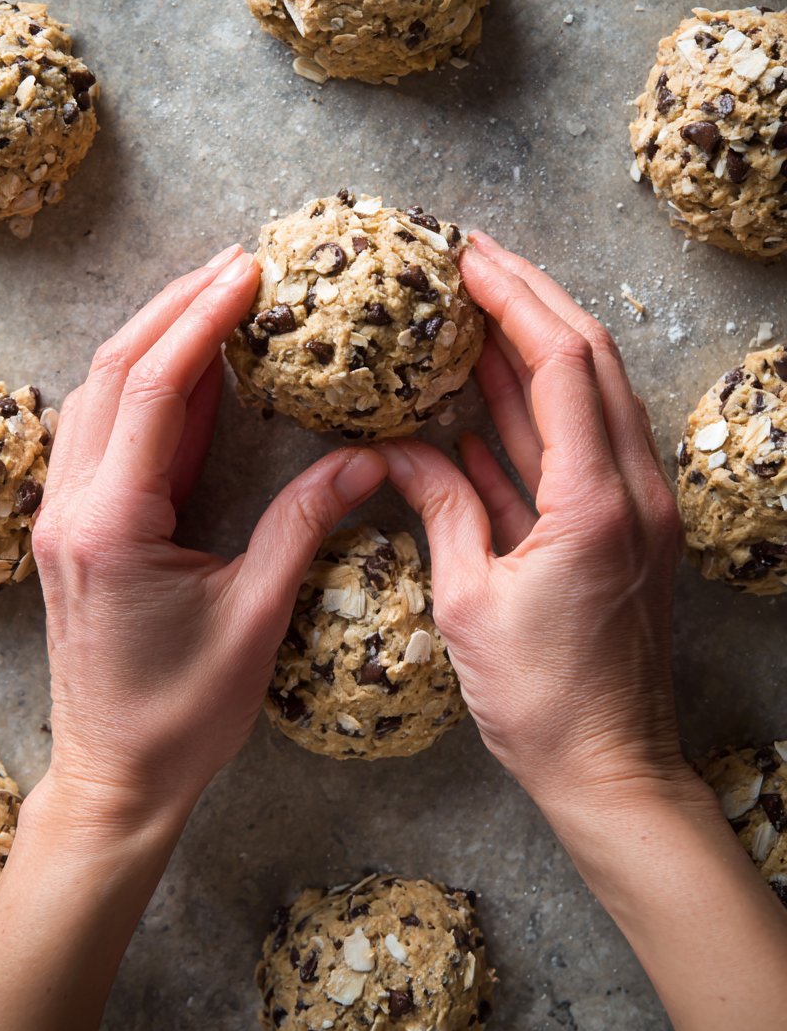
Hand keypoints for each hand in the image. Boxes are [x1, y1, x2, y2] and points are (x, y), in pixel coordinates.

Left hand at [31, 245, 386, 819]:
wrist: (117, 778)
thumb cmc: (183, 716)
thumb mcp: (255, 618)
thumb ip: (303, 525)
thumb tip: (367, 459)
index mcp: (110, 526)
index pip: (151, 391)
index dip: (201, 322)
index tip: (247, 273)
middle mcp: (73, 508)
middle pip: (112, 374)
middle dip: (175, 308)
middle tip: (238, 264)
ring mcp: (65, 515)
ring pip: (99, 395)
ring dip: (155, 338)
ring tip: (217, 295)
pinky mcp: (77, 526)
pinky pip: (105, 432)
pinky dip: (146, 386)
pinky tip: (191, 367)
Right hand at [380, 232, 686, 811]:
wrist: (610, 769)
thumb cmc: (541, 700)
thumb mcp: (467, 600)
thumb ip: (440, 508)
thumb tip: (398, 450)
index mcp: (597, 499)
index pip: (562, 363)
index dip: (515, 301)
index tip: (468, 261)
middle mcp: (631, 489)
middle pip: (589, 361)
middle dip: (531, 301)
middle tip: (473, 262)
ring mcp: (632, 507)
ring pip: (586, 398)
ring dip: (531, 351)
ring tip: (472, 311)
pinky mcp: (617, 529)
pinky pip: (573, 449)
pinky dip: (530, 417)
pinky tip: (480, 400)